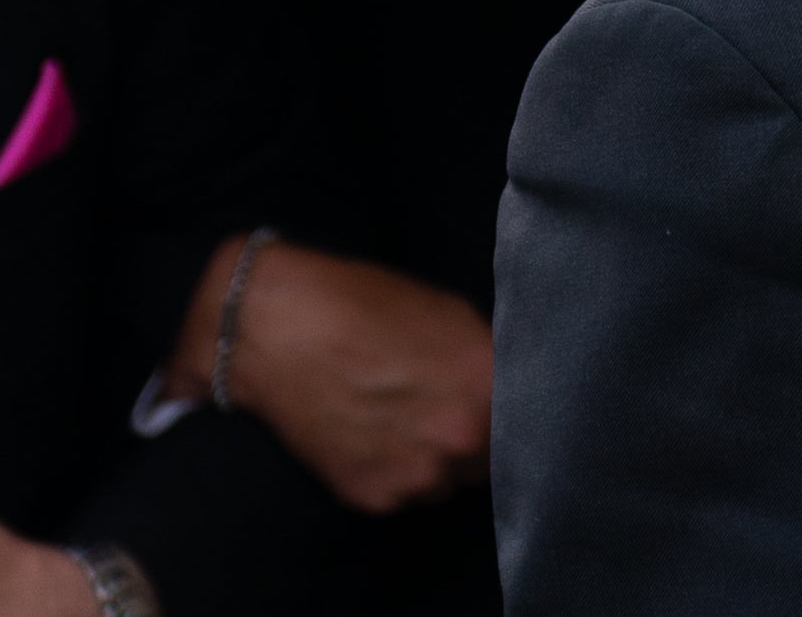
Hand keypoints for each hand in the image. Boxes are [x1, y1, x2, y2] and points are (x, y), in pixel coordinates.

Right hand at [182, 237, 495, 512]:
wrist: (272, 327)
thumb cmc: (360, 304)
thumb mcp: (446, 313)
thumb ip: (486, 359)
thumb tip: (507, 388)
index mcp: (486, 386)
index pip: (529, 425)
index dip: (513, 417)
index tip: (498, 410)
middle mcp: (460, 439)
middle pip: (489, 460)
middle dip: (472, 438)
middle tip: (436, 407)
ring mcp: (416, 475)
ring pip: (445, 482)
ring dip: (432, 461)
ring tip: (394, 417)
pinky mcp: (373, 497)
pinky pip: (402, 493)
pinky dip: (391, 471)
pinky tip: (366, 433)